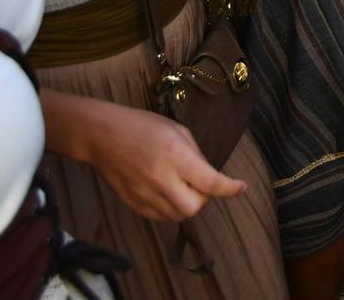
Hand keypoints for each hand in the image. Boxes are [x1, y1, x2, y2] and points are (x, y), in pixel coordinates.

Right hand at [79, 101, 245, 221]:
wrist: (102, 136)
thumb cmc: (142, 126)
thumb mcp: (177, 130)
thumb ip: (196, 154)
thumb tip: (208, 174)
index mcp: (176, 156)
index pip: (210, 182)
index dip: (230, 188)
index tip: (241, 187)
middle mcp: (161, 179)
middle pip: (194, 207)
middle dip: (204, 199)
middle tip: (201, 184)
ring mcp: (145, 194)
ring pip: (177, 216)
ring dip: (187, 205)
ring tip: (183, 186)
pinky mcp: (133, 204)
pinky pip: (159, 217)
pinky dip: (170, 209)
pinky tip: (168, 192)